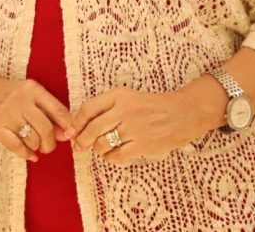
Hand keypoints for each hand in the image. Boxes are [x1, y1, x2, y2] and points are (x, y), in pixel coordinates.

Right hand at [0, 71, 74, 162]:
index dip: (68, 126)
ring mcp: (6, 114)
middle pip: (46, 128)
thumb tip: (65, 133)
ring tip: (34, 146)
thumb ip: (45, 110)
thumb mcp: (25, 93)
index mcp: (31, 89)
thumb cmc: (3, 92)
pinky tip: (29, 155)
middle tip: (48, 146)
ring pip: (33, 139)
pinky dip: (26, 154)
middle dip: (51, 143)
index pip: (57, 109)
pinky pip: (17, 146)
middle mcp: (20, 100)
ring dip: (37, 148)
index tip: (71, 136)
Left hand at [70, 86, 214, 163]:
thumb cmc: (152, 106)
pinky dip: (110, 158)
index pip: (88, 108)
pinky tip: (112, 155)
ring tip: (100, 149)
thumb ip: (107, 107)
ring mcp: (134, 128)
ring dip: (97, 149)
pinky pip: (117, 156)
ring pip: (102, 144)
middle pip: (92, 128)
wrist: (184, 112)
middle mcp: (124, 110)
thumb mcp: (128, 97)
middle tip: (78, 146)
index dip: (76, 122)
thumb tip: (80, 123)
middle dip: (81, 140)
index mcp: (118, 95)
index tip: (70, 130)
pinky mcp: (144, 145)